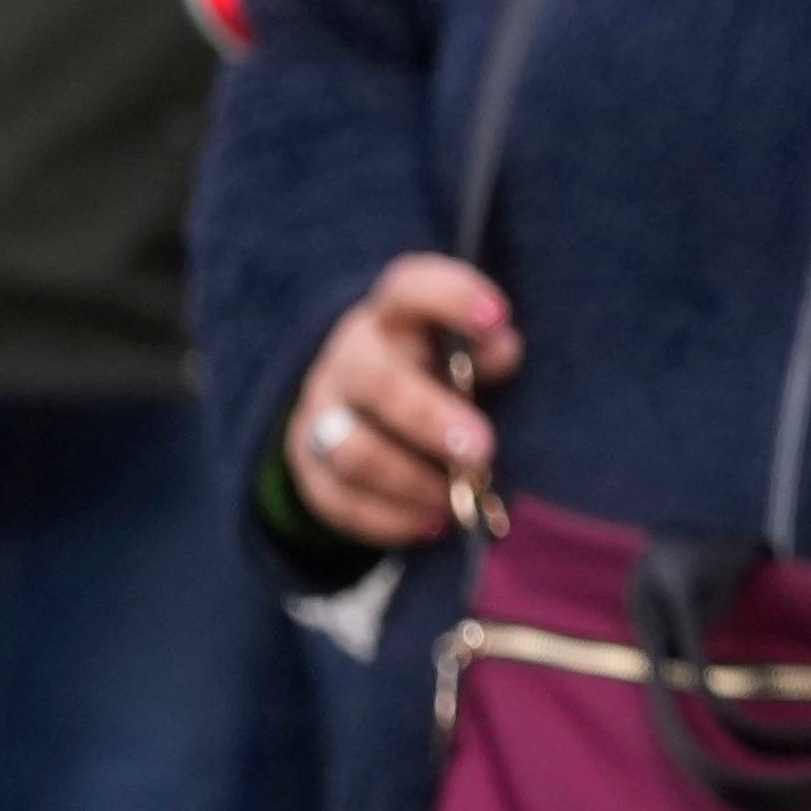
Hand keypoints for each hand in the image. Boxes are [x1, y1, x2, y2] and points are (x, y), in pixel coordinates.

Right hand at [283, 254, 518, 552]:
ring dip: (410, 480)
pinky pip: (337, 501)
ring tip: (456, 497)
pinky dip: (389, 519)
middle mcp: (349, 360)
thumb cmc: (432, 370)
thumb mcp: (460, 349)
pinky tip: (432, 522)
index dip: (452, 298)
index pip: (409, 289)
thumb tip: (502, 348)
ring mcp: (321, 415)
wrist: (357, 406)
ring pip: (350, 449)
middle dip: (429, 418)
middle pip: (376, 381)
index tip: (497, 318)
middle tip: (482, 449)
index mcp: (394, 316)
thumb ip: (486, 348)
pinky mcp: (308, 470)